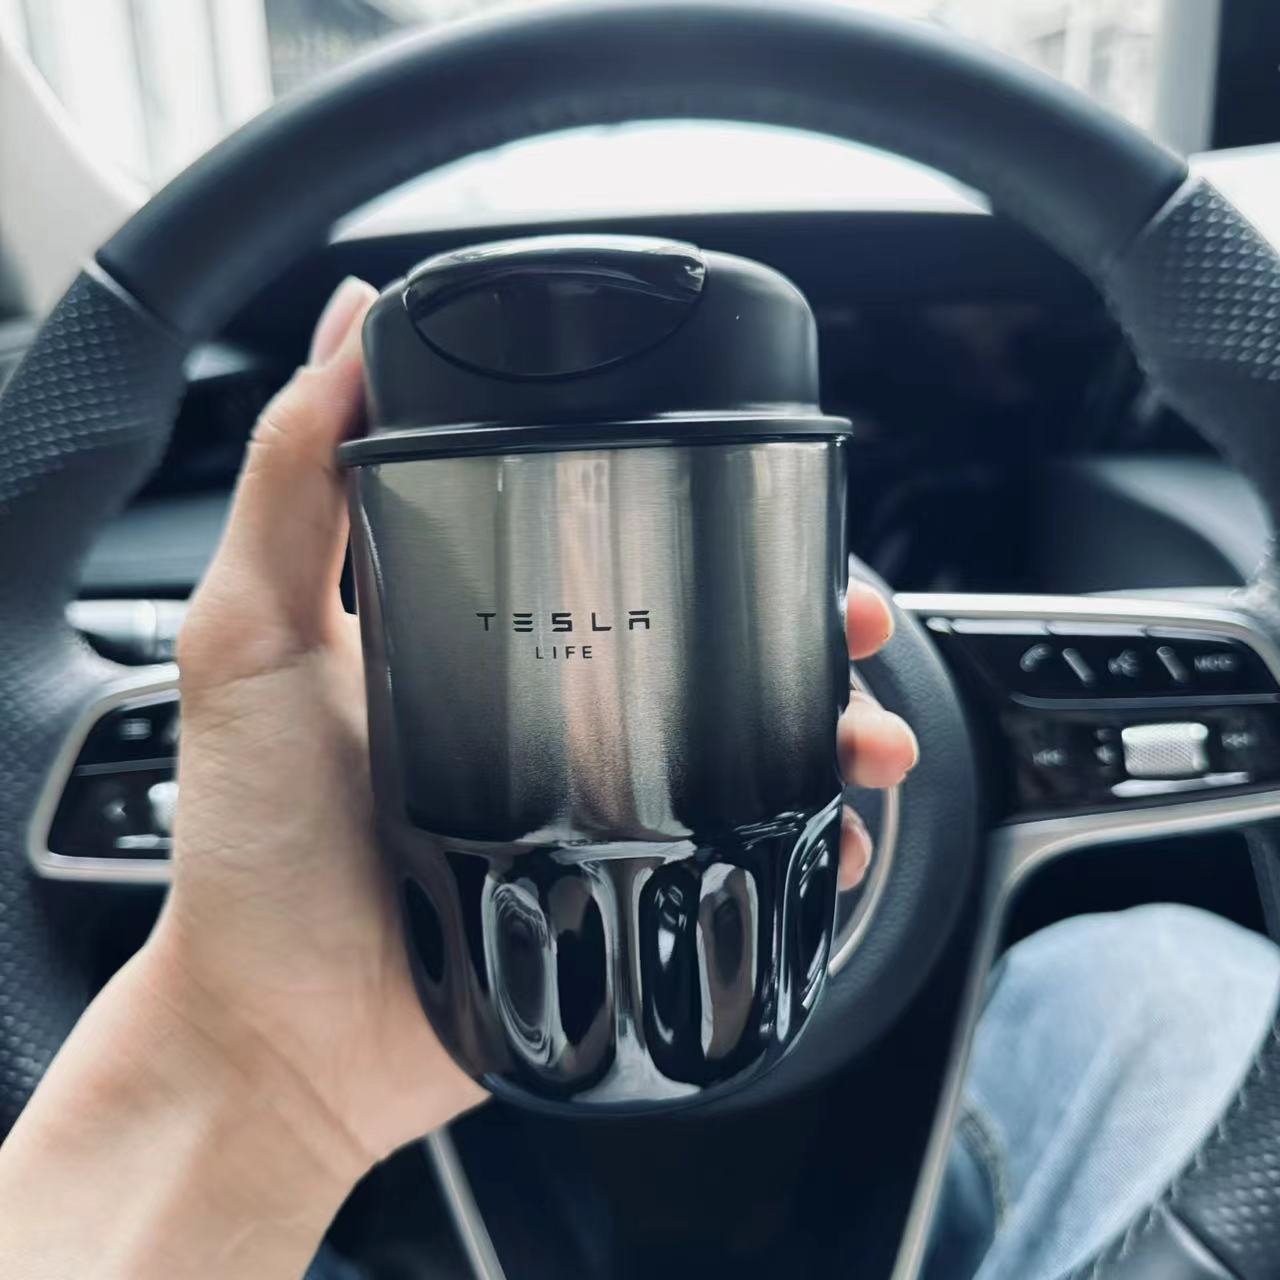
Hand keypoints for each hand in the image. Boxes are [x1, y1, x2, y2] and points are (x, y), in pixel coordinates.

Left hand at [153, 275, 918, 1166]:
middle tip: (848, 610)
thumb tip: (345, 330)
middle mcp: (551, 707)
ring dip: (826, 717)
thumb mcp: (246, 639)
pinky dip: (806, 831)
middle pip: (704, 636)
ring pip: (745, 736)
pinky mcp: (620, 884)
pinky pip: (738, 845)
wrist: (285, 1038)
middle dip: (796, 613)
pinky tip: (844, 824)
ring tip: (865, 727)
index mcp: (481, 631)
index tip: (753, 485)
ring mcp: (596, 799)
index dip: (692, 510)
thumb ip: (287, 486)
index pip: (607, 542)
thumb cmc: (252, 847)